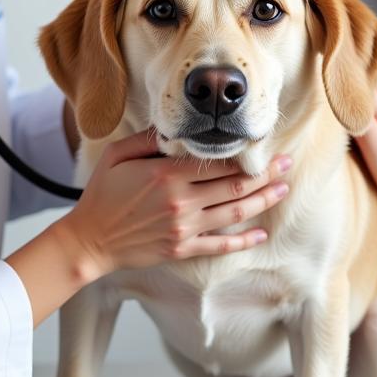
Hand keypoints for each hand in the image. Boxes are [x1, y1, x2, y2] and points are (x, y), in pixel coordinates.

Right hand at [57, 129, 291, 278]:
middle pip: (234, 186)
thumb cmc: (102, 195)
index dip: (245, 155)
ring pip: (233, 213)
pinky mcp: (182, 249)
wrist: (90, 240)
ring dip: (262, 201)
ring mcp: (184, 228)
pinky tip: (260, 235)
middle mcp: (181, 202)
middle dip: (264, 174)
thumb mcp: (118, 155)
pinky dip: (242, 242)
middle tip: (287, 164)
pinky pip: (219, 246)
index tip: (264, 146)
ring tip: (283, 190)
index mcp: (166, 175)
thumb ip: (147, 139)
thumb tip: (173, 127)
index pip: (217, 163)